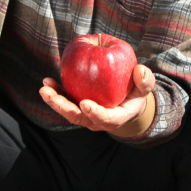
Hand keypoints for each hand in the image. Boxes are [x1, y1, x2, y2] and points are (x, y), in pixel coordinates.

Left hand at [39, 63, 154, 132]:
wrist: (125, 102)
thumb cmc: (136, 94)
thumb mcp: (145, 88)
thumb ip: (145, 80)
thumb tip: (139, 70)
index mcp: (115, 118)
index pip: (105, 118)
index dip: (95, 113)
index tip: (85, 104)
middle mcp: (97, 121)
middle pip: (79, 117)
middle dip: (63, 107)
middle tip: (51, 95)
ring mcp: (85, 116)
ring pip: (68, 111)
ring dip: (55, 101)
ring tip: (45, 88)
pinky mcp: (77, 107)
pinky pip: (65, 101)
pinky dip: (56, 93)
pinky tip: (47, 81)